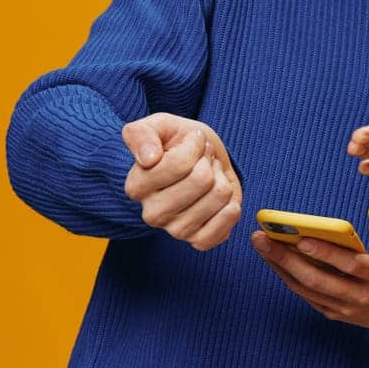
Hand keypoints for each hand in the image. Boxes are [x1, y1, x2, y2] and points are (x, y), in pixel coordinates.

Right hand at [122, 113, 242, 250]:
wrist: (201, 161)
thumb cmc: (177, 143)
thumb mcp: (158, 126)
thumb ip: (142, 134)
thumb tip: (148, 159)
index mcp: (136, 186)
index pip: (179, 163)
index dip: (195, 144)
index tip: (193, 141)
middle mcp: (152, 214)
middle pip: (202, 180)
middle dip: (209, 161)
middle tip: (203, 160)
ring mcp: (175, 230)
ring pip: (220, 195)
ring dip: (222, 178)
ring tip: (210, 176)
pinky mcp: (199, 241)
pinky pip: (228, 222)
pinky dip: (232, 204)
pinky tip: (220, 198)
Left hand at [249, 227, 368, 328]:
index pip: (350, 265)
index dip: (325, 253)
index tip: (301, 238)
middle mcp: (361, 295)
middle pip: (318, 279)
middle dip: (287, 258)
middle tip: (263, 238)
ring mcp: (345, 308)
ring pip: (307, 289)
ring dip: (281, 267)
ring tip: (262, 245)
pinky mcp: (334, 314)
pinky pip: (306, 296)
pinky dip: (288, 278)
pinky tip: (274, 261)